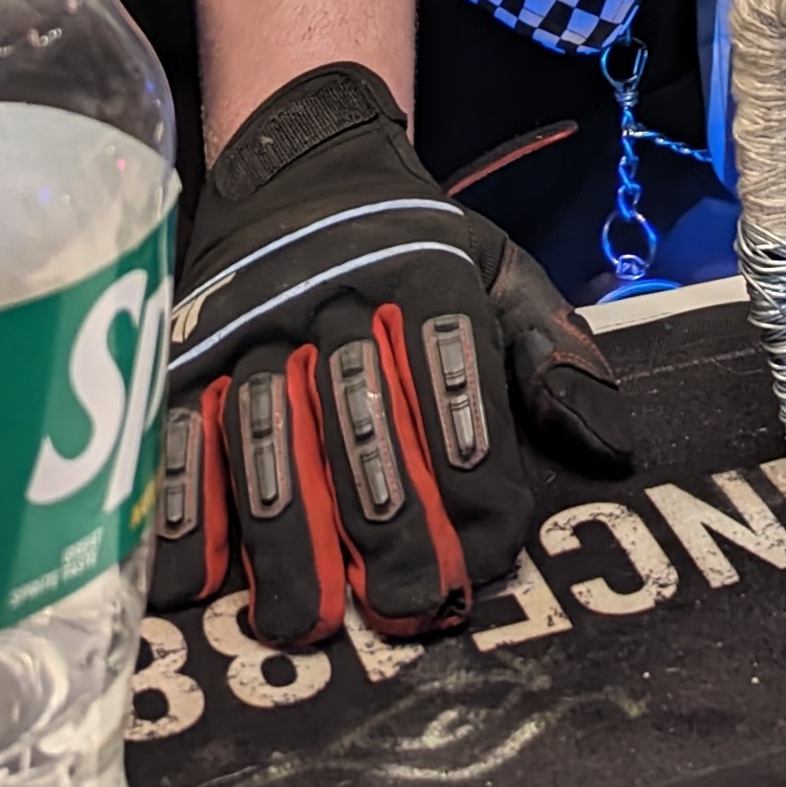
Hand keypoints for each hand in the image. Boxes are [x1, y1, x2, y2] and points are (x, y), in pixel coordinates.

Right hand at [153, 63, 627, 647]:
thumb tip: (611, 447)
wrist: (301, 165)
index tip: (489, 553)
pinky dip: (181, 507)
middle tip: (407, 608)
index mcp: (424, 277)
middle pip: (358, 419)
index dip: (474, 474)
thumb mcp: (500, 269)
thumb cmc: (416, 246)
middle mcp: (333, 299)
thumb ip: (552, 352)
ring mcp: (251, 328)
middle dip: (386, 525)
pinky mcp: (185, 353)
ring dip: (284, 539)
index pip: (454, 379)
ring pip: (264, 435)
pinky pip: (174, 432)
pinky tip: (195, 580)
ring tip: (307, 621)